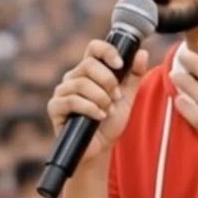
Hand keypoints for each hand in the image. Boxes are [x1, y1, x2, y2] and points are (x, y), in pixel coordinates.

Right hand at [48, 39, 148, 166]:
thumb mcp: (127, 98)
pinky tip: (98, 116)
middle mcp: (73, 77)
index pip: (94, 48)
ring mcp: (62, 92)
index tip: (120, 64)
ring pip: (81, 83)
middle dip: (108, 81)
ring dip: (100, 98)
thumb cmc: (110, 123)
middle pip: (88, 64)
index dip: (107, 51)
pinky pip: (71, 100)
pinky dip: (89, 108)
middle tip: (116, 98)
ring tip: (107, 111)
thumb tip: (142, 53)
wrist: (99, 149)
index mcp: (89, 71)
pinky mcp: (55, 107)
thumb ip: (135, 76)